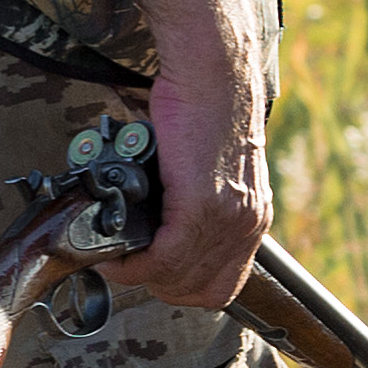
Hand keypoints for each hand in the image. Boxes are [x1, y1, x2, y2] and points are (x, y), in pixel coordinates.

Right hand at [133, 25, 274, 309]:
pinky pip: (163, 258)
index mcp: (252, 217)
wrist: (213, 77)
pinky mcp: (200, 206)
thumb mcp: (214, 170)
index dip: (183, 288)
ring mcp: (226, 217)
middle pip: (200, 290)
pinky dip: (133, 264)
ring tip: (116, 259)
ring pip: (177, 278)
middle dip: (157, 286)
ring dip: (139, 276)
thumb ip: (200, 205)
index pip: (223, 285)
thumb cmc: (204, 111)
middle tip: (130, 267)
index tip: (154, 275)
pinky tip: (115, 255)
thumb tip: (162, 229)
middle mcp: (246, 223)